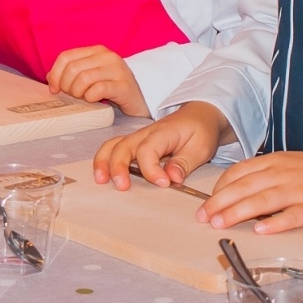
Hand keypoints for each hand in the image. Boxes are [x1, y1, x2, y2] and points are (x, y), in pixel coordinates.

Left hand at [46, 45, 148, 116]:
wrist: (139, 100)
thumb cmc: (111, 88)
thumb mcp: (90, 77)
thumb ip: (71, 73)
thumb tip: (51, 78)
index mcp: (96, 51)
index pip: (66, 56)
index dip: (55, 74)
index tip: (54, 89)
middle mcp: (107, 56)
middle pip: (72, 68)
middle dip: (66, 86)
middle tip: (73, 95)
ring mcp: (117, 70)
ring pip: (83, 78)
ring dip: (78, 92)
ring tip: (84, 98)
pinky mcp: (123, 86)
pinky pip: (98, 90)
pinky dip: (90, 97)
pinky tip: (94, 100)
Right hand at [91, 101, 230, 190]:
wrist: (200, 115)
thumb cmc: (201, 130)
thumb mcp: (201, 146)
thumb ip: (185, 162)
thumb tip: (171, 177)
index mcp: (163, 132)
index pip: (147, 150)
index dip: (151, 170)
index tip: (164, 184)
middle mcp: (146, 133)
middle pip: (123, 146)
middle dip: (118, 166)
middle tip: (122, 187)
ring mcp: (138, 137)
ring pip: (113, 145)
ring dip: (104, 161)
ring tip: (101, 180)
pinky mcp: (136, 143)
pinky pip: (115, 148)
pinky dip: (105, 160)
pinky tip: (103, 175)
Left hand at [196, 151, 302, 233]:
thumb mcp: (287, 163)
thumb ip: (263, 173)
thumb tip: (235, 189)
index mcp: (274, 161)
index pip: (239, 172)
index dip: (220, 188)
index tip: (206, 202)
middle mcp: (283, 173)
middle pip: (245, 187)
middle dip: (220, 202)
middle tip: (203, 216)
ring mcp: (298, 190)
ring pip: (262, 200)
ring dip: (238, 212)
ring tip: (220, 223)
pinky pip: (291, 216)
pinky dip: (275, 223)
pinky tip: (260, 230)